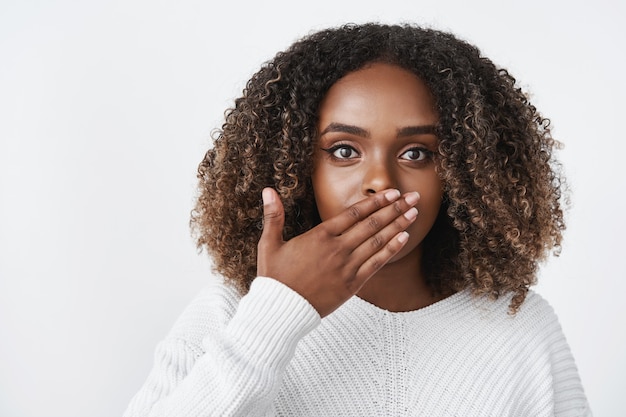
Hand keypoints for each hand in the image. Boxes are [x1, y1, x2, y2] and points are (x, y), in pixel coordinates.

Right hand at [257, 187, 418, 317]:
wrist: (282, 310)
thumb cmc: (275, 277)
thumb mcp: (269, 244)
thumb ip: (273, 216)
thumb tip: (267, 190)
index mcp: (319, 236)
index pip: (353, 213)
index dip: (375, 202)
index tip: (391, 192)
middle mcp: (337, 248)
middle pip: (372, 224)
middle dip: (395, 208)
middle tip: (413, 197)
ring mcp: (346, 266)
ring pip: (378, 241)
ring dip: (398, 225)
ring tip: (414, 213)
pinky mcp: (352, 284)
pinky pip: (376, 263)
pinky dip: (391, 250)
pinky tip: (404, 238)